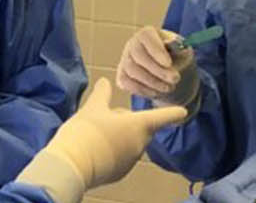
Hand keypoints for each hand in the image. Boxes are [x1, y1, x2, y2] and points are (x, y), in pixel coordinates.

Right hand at [16, 79, 188, 202]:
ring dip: (121, 137)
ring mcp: (131, 160)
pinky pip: (121, 157)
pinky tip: (96, 149)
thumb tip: (105, 81)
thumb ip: (102, 94)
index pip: (161, 117)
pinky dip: (114, 152)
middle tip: (106, 118)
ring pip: (130, 143)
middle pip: (141, 129)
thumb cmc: (86, 131)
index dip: (172, 113)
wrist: (73, 164)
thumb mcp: (92, 107)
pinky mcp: (120, 173)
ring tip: (97, 134)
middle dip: (129, 122)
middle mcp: (140, 143)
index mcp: (138, 125)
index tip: (183, 112)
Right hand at [116, 27, 198, 106]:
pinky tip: (156, 92)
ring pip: (132, 70)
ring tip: (169, 87)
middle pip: (138, 55)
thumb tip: (171, 43)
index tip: (169, 63)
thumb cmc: (177, 59)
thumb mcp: (183, 52)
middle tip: (175, 79)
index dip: (156, 50)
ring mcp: (125, 60)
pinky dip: (143, 90)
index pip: (146, 37)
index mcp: (147, 33)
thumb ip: (178, 47)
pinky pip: (127, 83)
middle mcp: (133, 44)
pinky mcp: (122, 76)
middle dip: (157, 70)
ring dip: (152, 82)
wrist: (170, 74)